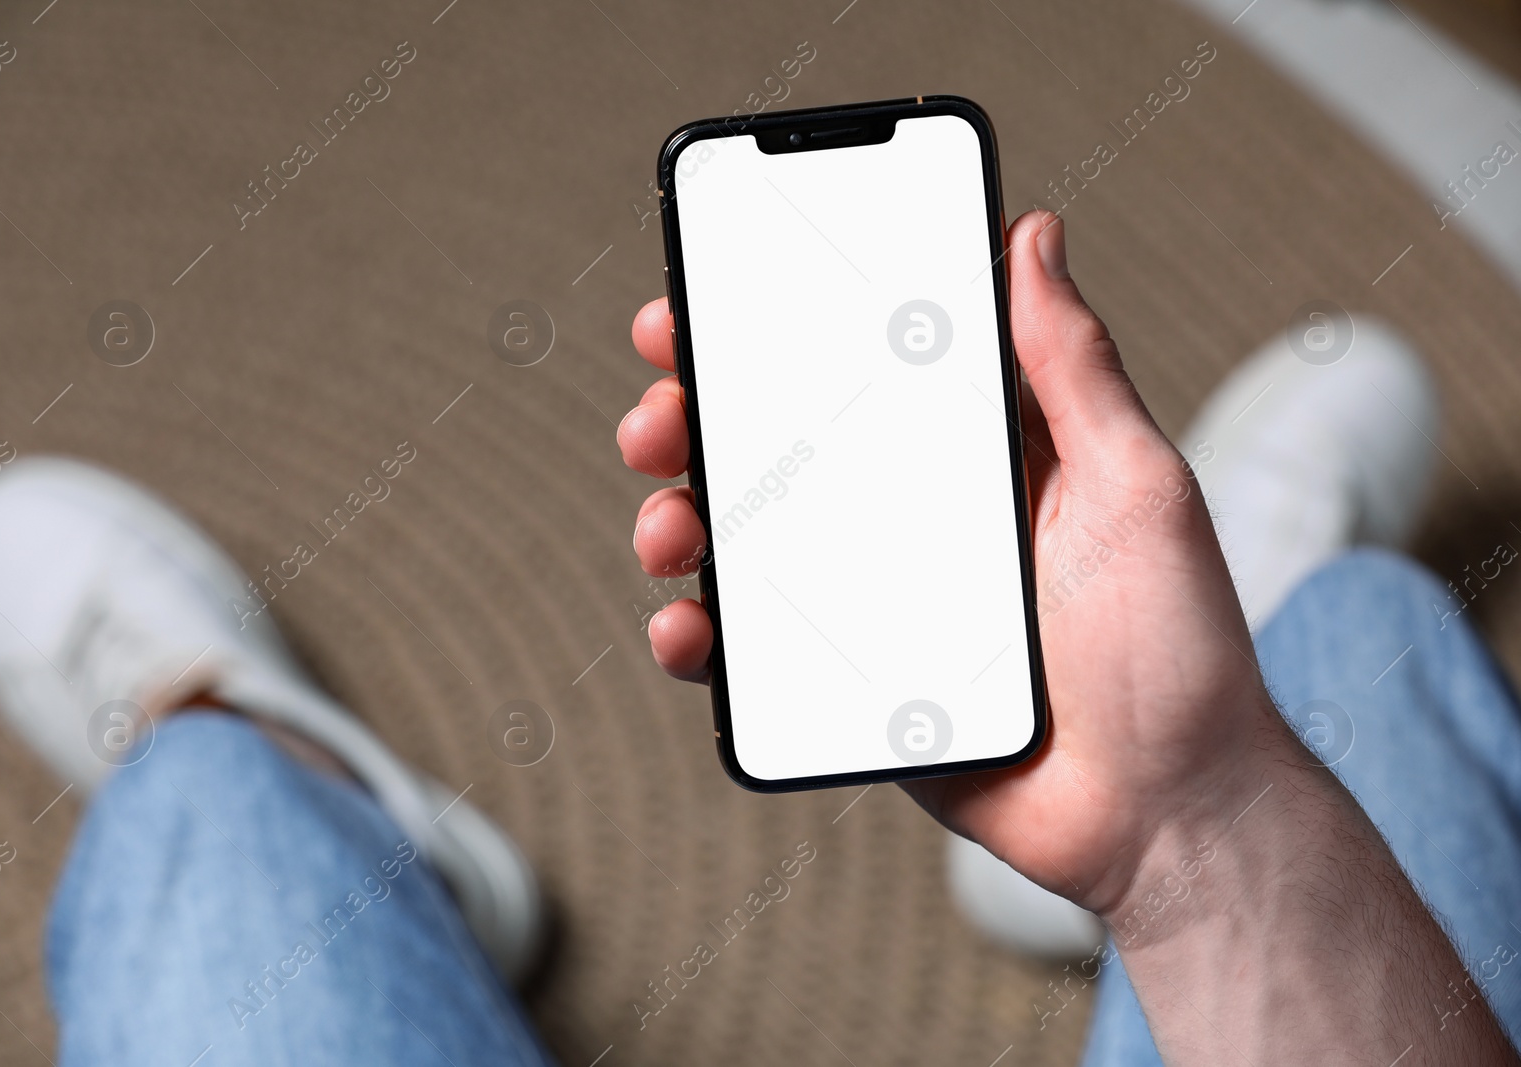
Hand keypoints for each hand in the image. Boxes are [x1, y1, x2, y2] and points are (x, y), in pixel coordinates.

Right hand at [619, 211, 1288, 916]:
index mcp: (974, 457)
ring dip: (679, 520)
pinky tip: (687, 628)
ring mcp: (873, 600)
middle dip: (698, 418)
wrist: (1167, 815)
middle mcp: (913, 517)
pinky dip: (699, 636)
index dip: (777, 327)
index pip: (859, 368)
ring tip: (669, 527)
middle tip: (664, 412)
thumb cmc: (1178, 650)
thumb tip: (1034, 235)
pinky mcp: (851, 682)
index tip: (710, 296)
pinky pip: (753, 652)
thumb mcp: (1136, 487)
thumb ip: (1076, 368)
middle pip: (779, 448)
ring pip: (747, 544)